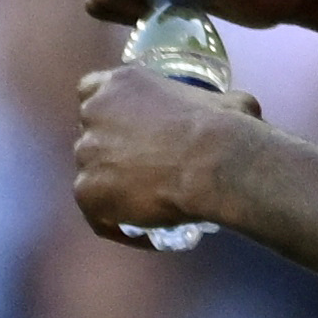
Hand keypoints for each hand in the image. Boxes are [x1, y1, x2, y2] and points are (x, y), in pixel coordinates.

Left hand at [68, 59, 262, 246]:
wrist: (215, 162)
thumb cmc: (227, 126)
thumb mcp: (224, 100)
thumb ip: (210, 104)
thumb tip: (232, 112)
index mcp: (119, 84)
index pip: (92, 92)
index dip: (110, 114)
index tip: (129, 130)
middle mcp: (93, 114)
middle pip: (92, 136)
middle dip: (111, 152)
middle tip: (145, 171)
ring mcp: (85, 154)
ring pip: (93, 174)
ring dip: (114, 189)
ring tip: (148, 206)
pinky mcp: (86, 191)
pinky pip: (98, 215)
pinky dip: (119, 225)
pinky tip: (147, 234)